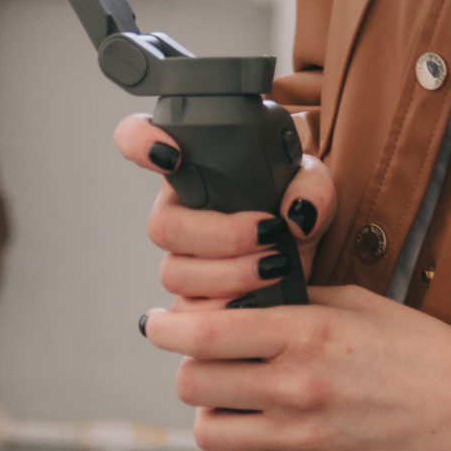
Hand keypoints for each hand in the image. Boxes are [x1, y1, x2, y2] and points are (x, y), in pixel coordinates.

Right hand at [112, 112, 332, 300]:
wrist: (306, 256)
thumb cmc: (295, 204)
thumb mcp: (312, 184)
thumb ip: (311, 186)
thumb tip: (297, 212)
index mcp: (192, 166)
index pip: (138, 138)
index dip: (139, 142)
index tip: (171, 155)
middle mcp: (177, 210)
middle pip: (163, 226)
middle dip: (217, 235)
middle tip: (268, 232)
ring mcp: (181, 257)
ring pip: (175, 273)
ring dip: (228, 274)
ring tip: (274, 266)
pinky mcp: (193, 299)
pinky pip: (188, 313)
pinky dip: (224, 309)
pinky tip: (257, 300)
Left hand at [143, 286, 450, 450]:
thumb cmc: (423, 351)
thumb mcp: (358, 302)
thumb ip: (295, 299)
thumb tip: (242, 294)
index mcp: (307, 334)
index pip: (204, 333)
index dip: (167, 325)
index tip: (160, 320)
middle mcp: (296, 388)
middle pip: (193, 383)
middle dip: (188, 362)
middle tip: (203, 351)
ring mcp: (301, 437)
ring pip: (208, 429)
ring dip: (211, 405)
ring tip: (233, 386)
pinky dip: (242, 435)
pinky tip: (266, 414)